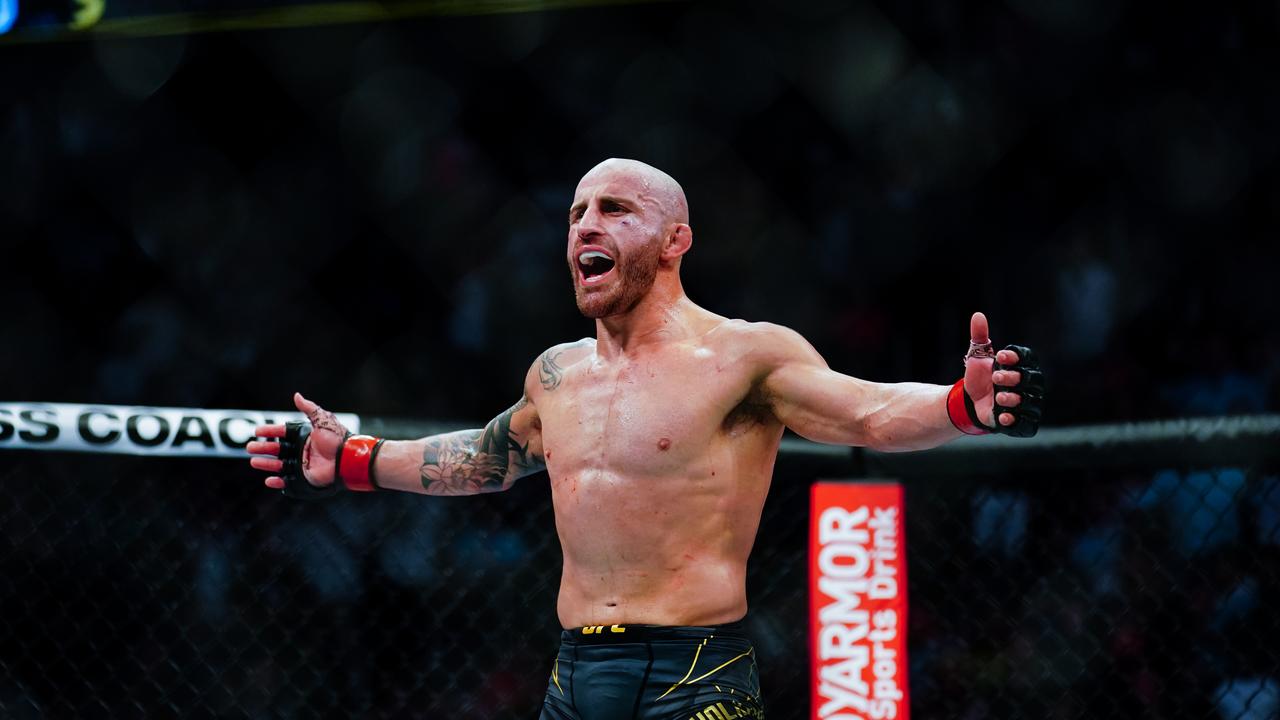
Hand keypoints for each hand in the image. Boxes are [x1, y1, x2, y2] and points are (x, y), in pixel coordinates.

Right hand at [246, 392, 349, 489]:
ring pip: (278, 464)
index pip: (282, 433)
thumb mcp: (323, 419)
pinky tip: (269, 479)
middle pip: (277, 449)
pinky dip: (277, 482)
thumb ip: (309, 408)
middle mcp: (301, 450)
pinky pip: (287, 481)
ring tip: (254, 461)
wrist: (348, 458)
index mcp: (305, 436)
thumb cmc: (337, 438)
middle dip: (263, 447)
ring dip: (266, 463)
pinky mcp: (304, 478)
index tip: (257, 431)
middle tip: (250, 447)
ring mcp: (302, 465)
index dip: (269, 432)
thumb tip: (296, 395)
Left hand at [962, 312, 1022, 427]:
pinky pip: (1025, 423)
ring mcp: (1024, 404)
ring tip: (999, 397)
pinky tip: (1002, 417)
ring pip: (1029, 401)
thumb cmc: (979, 378)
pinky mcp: (1018, 421)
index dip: (1017, 357)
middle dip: (1014, 378)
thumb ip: (979, 337)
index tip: (1000, 357)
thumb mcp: (977, 357)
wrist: (969, 401)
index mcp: (1019, 367)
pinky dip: (1015, 420)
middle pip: (1030, 380)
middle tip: (996, 377)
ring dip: (1014, 399)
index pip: (1027, 359)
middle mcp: (1026, 385)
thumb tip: (978, 315)